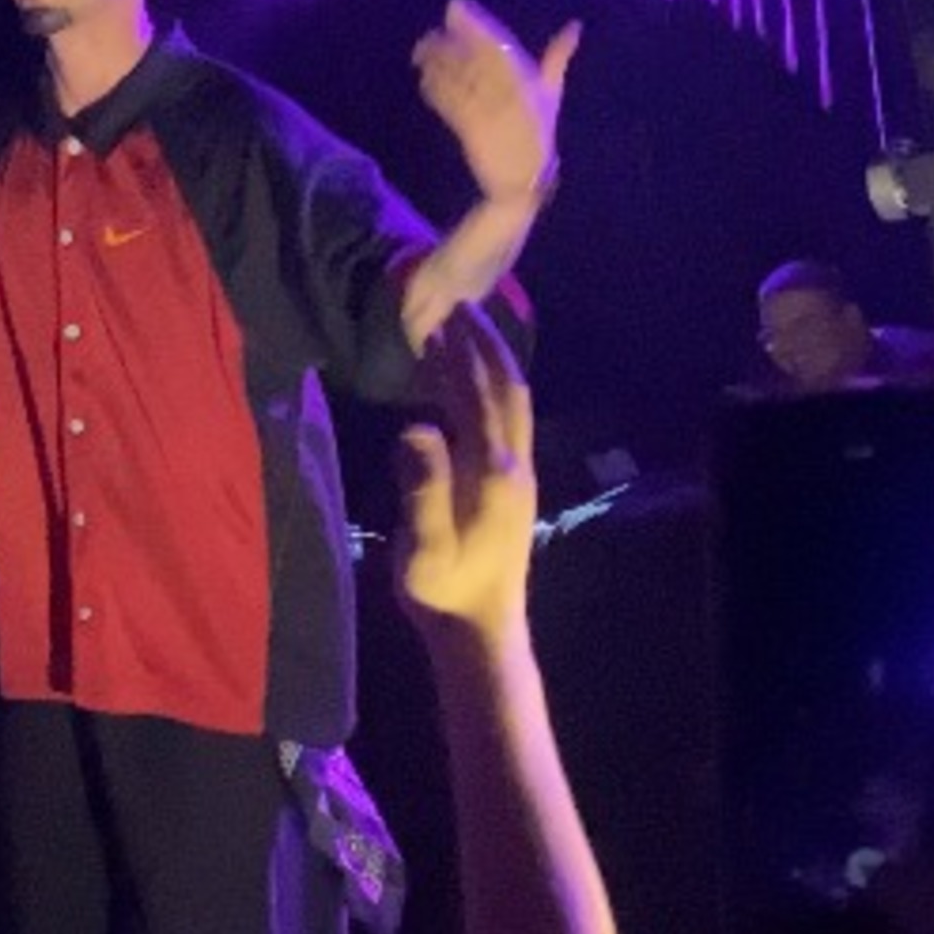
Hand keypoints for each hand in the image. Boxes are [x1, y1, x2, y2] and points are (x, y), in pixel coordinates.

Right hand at [394, 307, 537, 646]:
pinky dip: (485, 387)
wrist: (479, 630)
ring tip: (458, 329)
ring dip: (488, 361)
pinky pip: (502, 419)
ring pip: (510, 401)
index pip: (481, 392)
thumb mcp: (423, 546)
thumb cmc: (443, 590)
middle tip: (456, 302)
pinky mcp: (509, 486)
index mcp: (494, 471)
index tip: (442, 310)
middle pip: (507, 386)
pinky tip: (462, 383)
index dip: (463, 349)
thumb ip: (422, 487)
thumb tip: (417, 426)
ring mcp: (516, 474)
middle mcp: (513, 463)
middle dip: (484, 341)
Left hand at [412, 0, 578, 202]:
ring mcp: (489, 112)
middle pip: (473, 59)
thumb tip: (575, 25)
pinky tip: (423, 77)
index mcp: (528, 81)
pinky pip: (450, 104)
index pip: (498, 45)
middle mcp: (509, 93)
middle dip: (450, 43)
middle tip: (430, 33)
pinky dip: (435, 89)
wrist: (524, 178)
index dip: (475, 25)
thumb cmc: (538, 132)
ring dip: (437, 63)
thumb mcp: (551, 92)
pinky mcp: (471, 129)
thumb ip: (558, 57)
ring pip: (459, 79)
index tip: (455, 6)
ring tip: (420, 50)